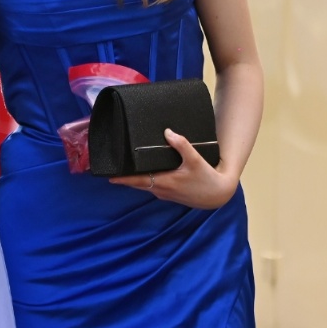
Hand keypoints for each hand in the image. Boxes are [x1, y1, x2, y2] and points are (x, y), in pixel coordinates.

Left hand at [112, 129, 237, 208]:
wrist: (217, 195)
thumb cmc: (206, 178)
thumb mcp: (195, 159)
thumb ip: (181, 144)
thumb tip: (167, 132)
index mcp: (164, 182)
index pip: (137, 181)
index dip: (122, 179)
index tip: (109, 176)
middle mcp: (161, 190)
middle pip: (137, 184)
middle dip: (125, 178)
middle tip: (113, 169)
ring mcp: (165, 194)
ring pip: (144, 186)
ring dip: (135, 180)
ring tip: (126, 169)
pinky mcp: (170, 194)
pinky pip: (152, 187)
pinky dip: (145, 181)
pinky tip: (146, 173)